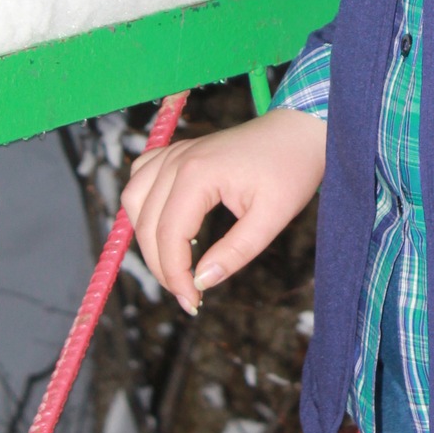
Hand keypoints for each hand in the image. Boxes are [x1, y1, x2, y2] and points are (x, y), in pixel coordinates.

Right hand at [122, 107, 327, 315]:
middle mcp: (177, 159)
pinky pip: (141, 177)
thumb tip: (202, 282)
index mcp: (197, 173)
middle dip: (161, 266)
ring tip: (174, 265)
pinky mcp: (178, 150)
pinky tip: (163, 224)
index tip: (193, 303)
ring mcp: (174, 151)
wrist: (300, 129)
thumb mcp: (273, 217)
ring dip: (145, 236)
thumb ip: (235, 252)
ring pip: (133, 200)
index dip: (174, 275)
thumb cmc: (292, 169)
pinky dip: (142, 204)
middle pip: (146, 223)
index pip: (168, 235)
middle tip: (187, 294)